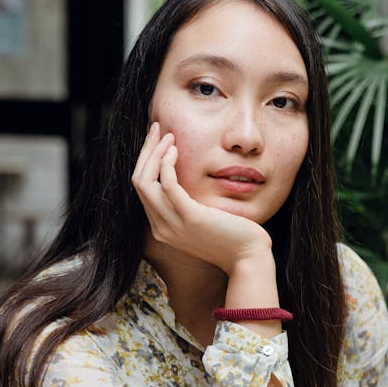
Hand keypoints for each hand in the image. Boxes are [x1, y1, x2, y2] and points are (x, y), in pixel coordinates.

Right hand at [131, 123, 272, 274]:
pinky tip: (176, 150)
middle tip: (157, 128)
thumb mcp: (203, 220)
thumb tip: (186, 178)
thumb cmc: (232, 237)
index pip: (142, 189)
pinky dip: (167, 164)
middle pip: (138, 182)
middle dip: (145, 151)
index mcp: (162, 228)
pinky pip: (167, 185)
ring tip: (169, 135)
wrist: (249, 258)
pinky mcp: (190, 218)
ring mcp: (173, 225)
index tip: (157, 140)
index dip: (146, 161)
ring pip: (145, 182)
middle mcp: (161, 228)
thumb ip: (189, 204)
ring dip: (154, 153)